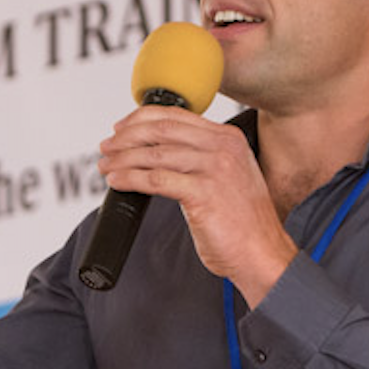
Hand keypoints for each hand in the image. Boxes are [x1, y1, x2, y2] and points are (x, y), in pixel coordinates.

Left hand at [98, 106, 296, 305]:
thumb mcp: (227, 177)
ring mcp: (214, 169)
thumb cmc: (243, 223)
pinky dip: (131, 178)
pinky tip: (117, 182)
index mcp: (228, 138)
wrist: (262, 253)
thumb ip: (201, 159)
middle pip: (161, 129)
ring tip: (106, 167)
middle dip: (126, 137)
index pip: (176, 115)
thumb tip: (157, 154)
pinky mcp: (203, 193)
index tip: (122, 128)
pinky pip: (156, 180)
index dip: (141, 118)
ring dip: (123, 159)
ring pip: (155, 154)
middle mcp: (223, 147)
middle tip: (107, 147)